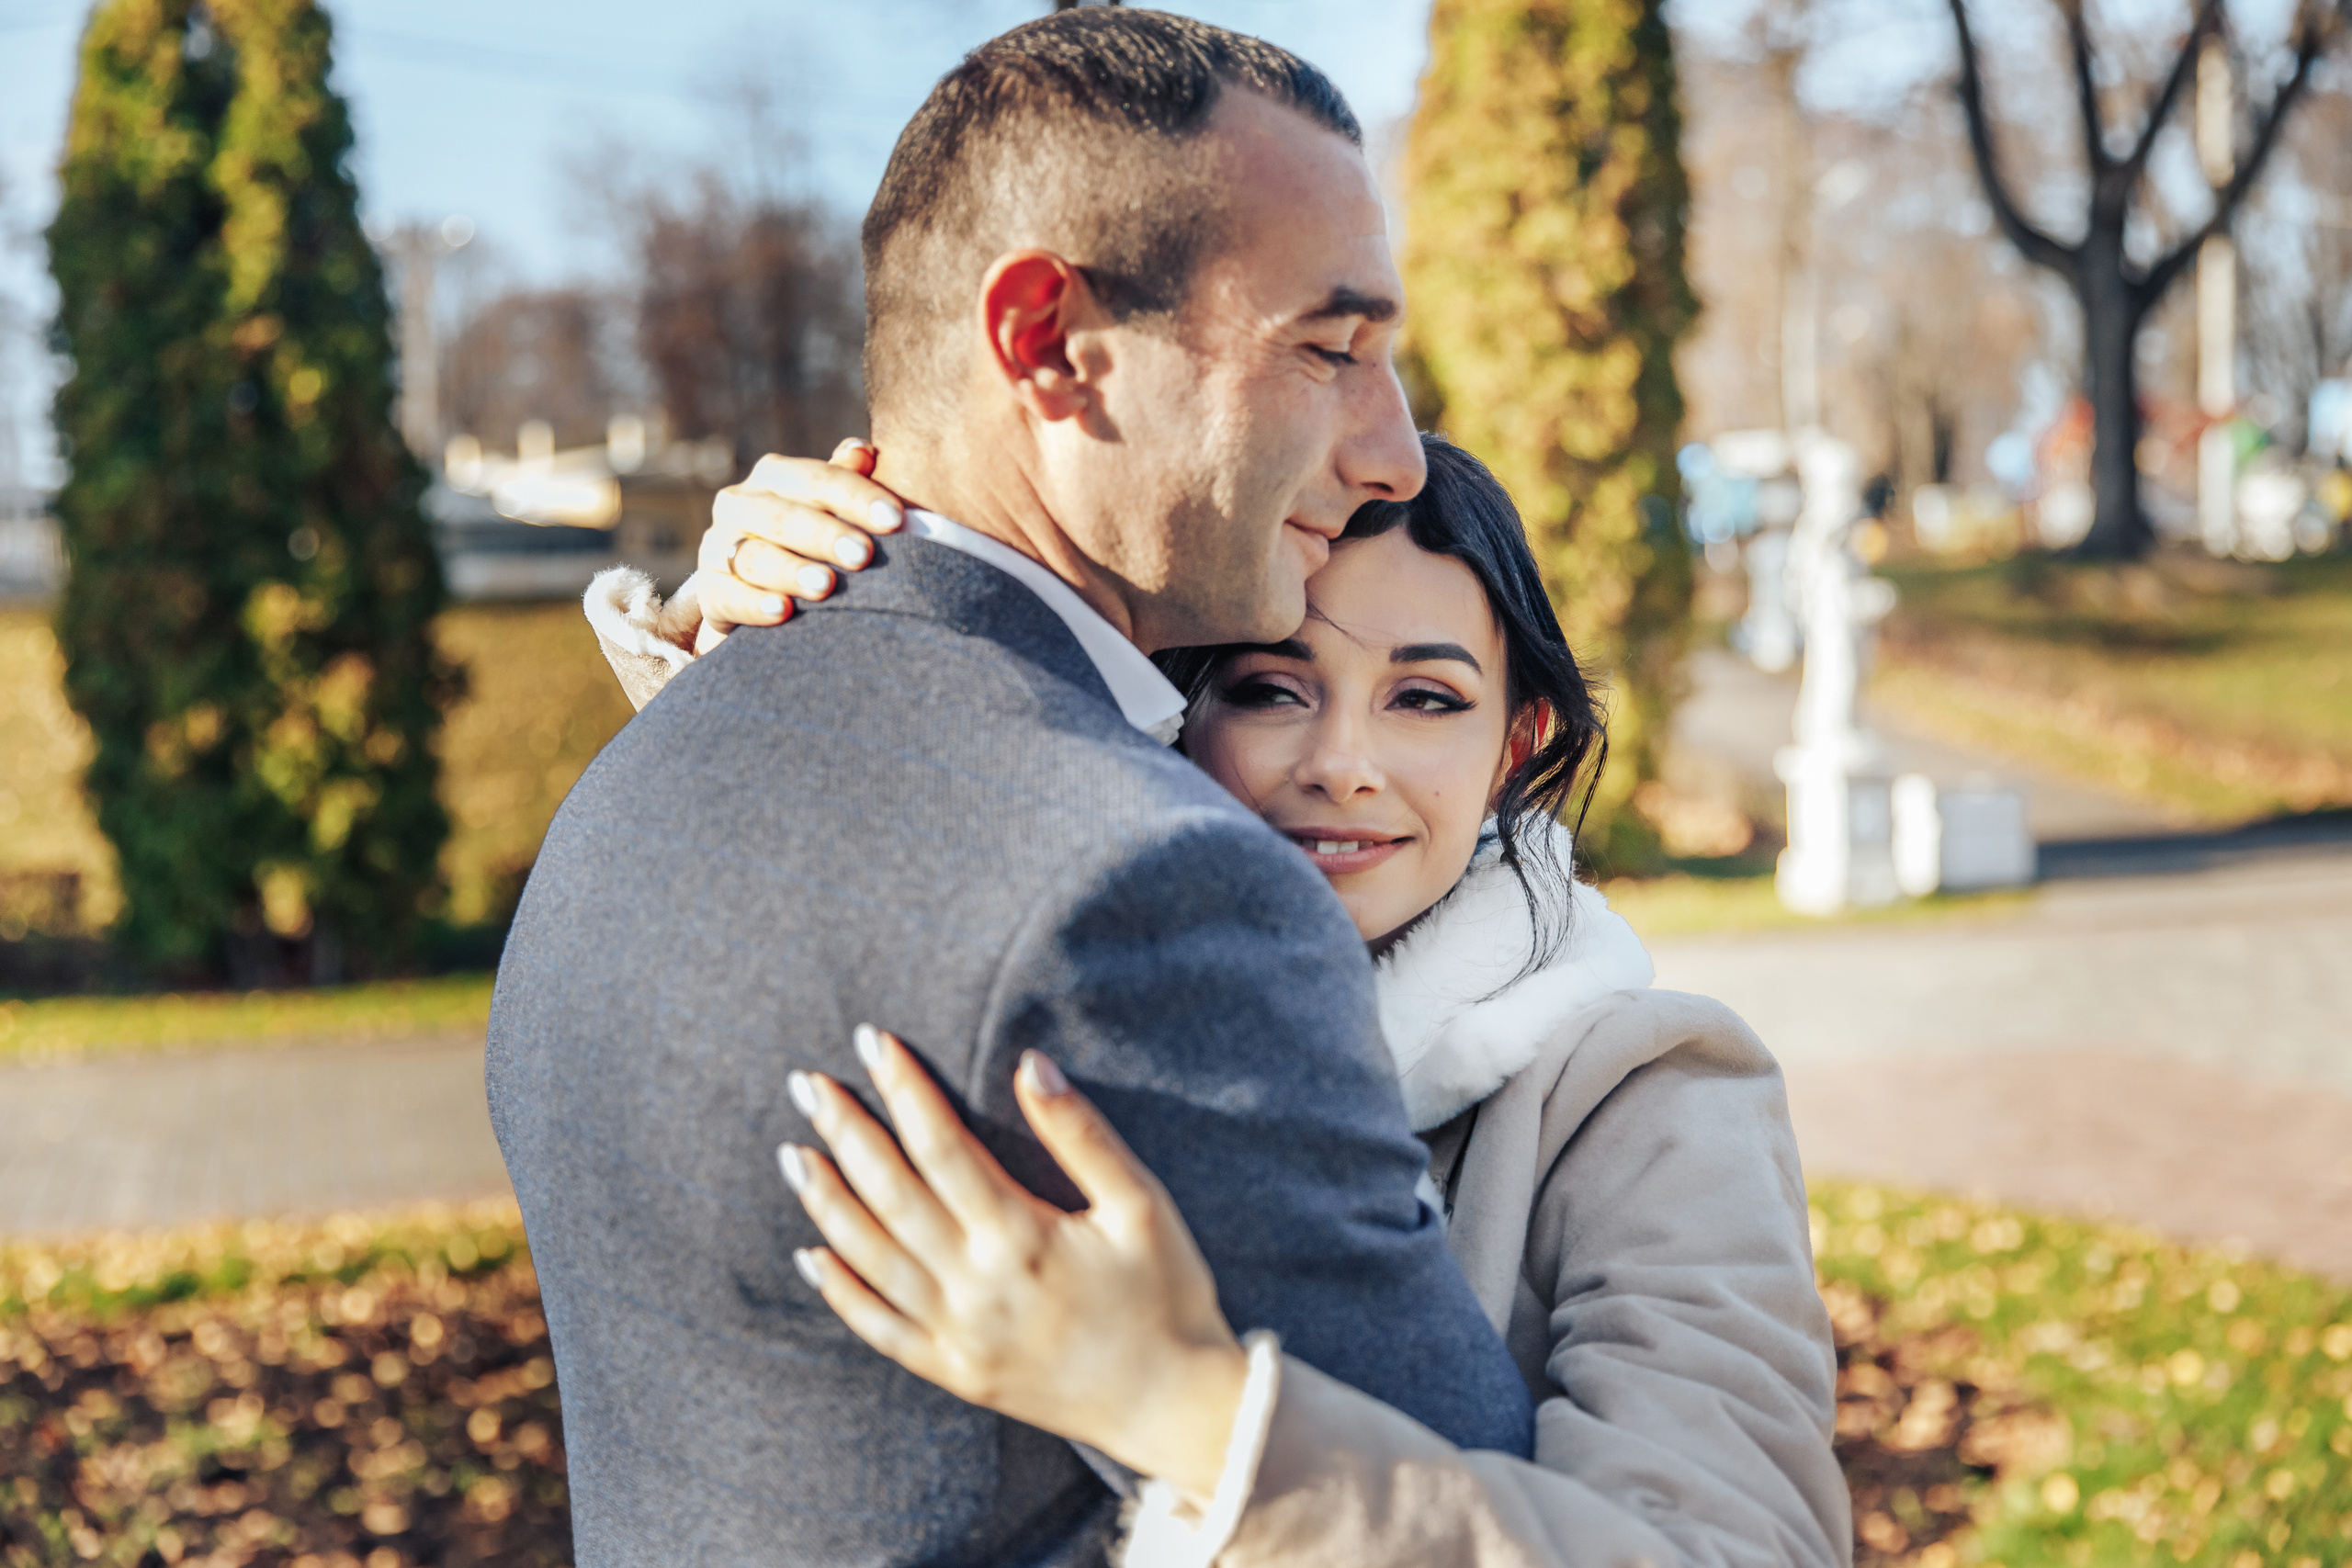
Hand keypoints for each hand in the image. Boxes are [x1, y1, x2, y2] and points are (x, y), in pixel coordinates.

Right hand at [696, 439, 906, 653]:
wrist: (762, 592)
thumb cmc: (813, 543)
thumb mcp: (831, 510)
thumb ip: (846, 482)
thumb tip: (864, 452)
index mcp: (774, 477)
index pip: (817, 479)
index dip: (857, 496)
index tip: (896, 519)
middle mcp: (739, 504)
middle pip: (783, 516)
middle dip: (825, 535)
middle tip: (863, 554)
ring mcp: (718, 547)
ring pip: (753, 556)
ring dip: (791, 571)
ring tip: (826, 586)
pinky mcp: (709, 592)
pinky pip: (727, 595)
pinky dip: (754, 604)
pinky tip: (783, 611)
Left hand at [779, 1028, 1248, 1507]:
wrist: (1177, 1409)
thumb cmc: (1168, 1298)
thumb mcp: (1142, 1205)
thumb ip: (1082, 1135)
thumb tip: (1031, 1065)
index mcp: (1023, 1236)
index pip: (942, 1145)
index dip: (903, 1089)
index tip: (872, 1041)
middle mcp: (978, 1287)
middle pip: (890, 1195)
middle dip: (845, 1133)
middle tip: (807, 1085)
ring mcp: (960, 1336)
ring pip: (872, 1260)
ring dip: (827, 1204)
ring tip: (794, 1155)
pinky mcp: (956, 1373)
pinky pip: (881, 1330)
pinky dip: (841, 1292)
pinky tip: (812, 1255)